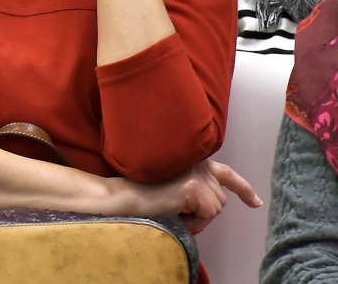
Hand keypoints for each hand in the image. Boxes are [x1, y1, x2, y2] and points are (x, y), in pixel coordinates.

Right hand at [124, 160, 261, 233]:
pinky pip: (207, 215)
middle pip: (220, 201)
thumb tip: (212, 206)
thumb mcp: (177, 186)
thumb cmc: (148, 194)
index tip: (256, 203)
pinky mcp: (195, 189)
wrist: (130, 196)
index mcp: (196, 163)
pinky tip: (176, 212)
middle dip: (204, 212)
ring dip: (198, 218)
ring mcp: (199, 177)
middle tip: (179, 210)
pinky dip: (194, 221)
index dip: (243, 189)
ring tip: (175, 210)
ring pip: (215, 210)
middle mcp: (200, 166)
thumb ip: (197, 188)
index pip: (227, 174)